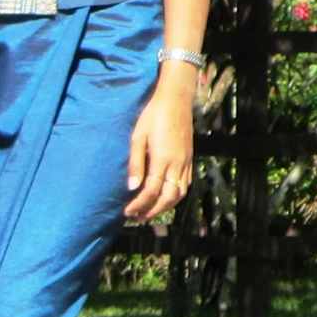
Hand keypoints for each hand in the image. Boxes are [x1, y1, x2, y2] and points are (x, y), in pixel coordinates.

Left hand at [124, 72, 195, 222]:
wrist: (176, 100)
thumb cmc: (153, 115)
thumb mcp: (138, 137)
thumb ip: (135, 163)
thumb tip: (131, 187)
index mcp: (162, 159)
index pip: (151, 191)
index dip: (139, 205)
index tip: (127, 211)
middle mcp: (177, 164)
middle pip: (167, 198)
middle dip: (152, 211)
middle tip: (137, 217)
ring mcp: (185, 162)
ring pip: (179, 193)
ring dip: (165, 206)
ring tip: (150, 211)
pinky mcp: (190, 158)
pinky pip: (186, 184)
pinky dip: (176, 195)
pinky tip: (165, 196)